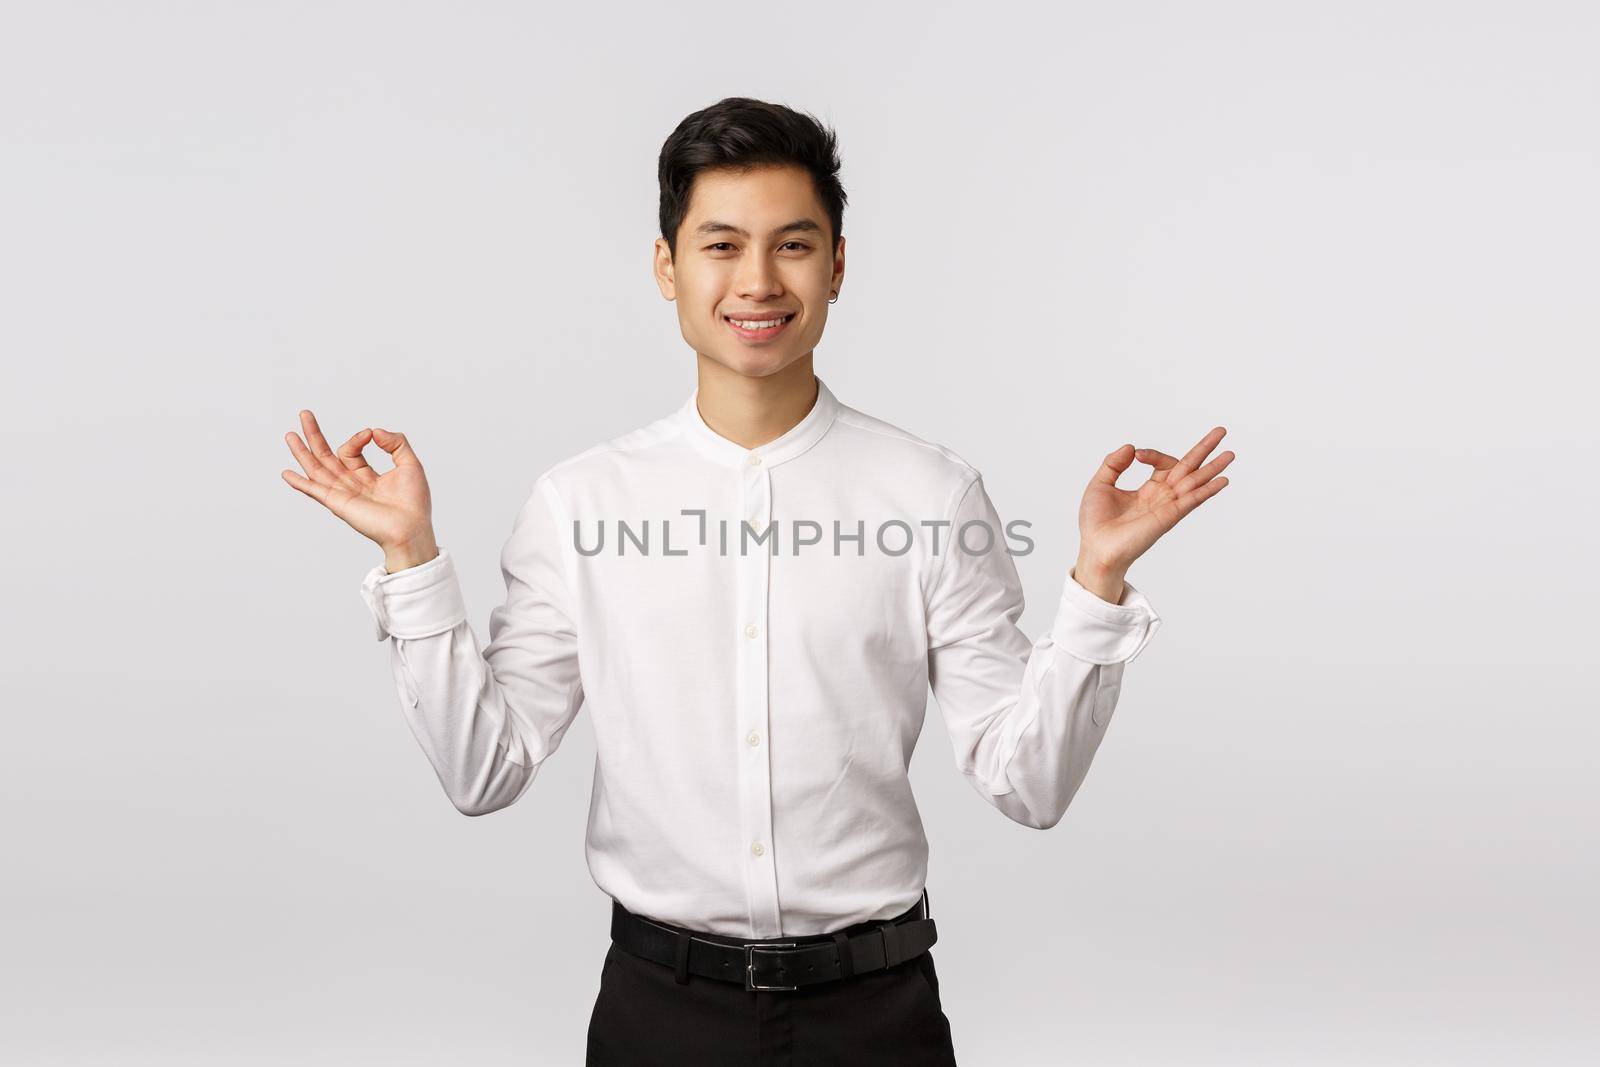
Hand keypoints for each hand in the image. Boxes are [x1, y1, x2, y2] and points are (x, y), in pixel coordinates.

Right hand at [280, 410, 438, 568]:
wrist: (411, 527)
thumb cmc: (414, 502)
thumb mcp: (410, 464)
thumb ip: (396, 443)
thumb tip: (374, 431)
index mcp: (367, 475)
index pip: (351, 450)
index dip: (357, 438)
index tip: (370, 434)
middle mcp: (351, 484)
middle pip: (326, 456)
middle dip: (314, 435)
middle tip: (304, 414)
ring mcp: (343, 494)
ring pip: (316, 469)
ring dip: (302, 452)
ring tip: (290, 434)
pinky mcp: (338, 503)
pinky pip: (315, 491)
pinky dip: (300, 483)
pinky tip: (286, 474)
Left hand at [1076, 426, 1233, 582]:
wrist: (1096, 547)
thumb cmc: (1096, 523)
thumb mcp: (1100, 485)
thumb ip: (1114, 463)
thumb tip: (1131, 447)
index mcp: (1148, 490)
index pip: (1163, 464)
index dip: (1154, 454)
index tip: (1137, 455)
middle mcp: (1162, 497)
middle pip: (1189, 468)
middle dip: (1204, 449)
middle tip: (1221, 431)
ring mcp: (1168, 506)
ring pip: (1195, 481)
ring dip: (1214, 467)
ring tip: (1231, 453)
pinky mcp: (1169, 516)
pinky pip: (1192, 500)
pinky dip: (1208, 490)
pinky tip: (1223, 480)